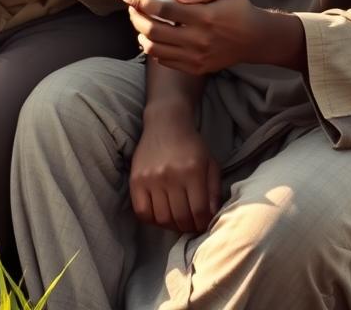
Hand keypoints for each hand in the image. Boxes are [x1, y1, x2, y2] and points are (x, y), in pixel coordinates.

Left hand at [120, 0, 264, 73]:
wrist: (255, 39)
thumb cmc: (238, 8)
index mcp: (205, 18)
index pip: (163, 10)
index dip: (140, 2)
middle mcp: (199, 40)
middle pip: (153, 31)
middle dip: (135, 17)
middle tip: (131, 7)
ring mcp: (197, 57)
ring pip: (155, 49)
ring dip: (140, 34)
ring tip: (138, 21)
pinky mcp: (196, 68)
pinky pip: (165, 61)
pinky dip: (152, 49)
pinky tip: (150, 37)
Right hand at [130, 112, 220, 232]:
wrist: (165, 123)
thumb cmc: (191, 144)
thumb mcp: (211, 163)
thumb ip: (214, 191)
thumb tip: (212, 217)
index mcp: (193, 172)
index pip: (199, 212)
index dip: (203, 224)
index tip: (203, 224)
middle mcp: (171, 176)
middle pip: (180, 218)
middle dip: (189, 227)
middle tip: (190, 223)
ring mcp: (151, 178)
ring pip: (162, 218)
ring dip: (171, 225)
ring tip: (176, 219)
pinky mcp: (136, 179)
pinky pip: (142, 211)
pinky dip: (152, 219)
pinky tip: (160, 213)